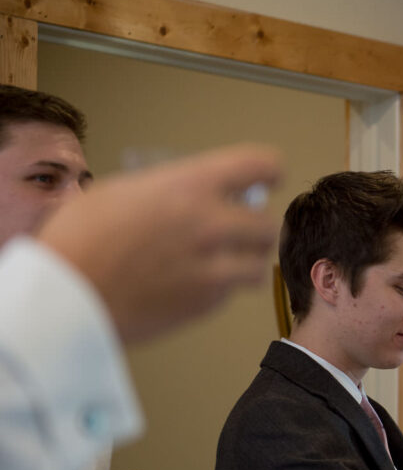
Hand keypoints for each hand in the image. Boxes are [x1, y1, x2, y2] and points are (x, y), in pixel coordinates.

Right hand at [37, 144, 281, 343]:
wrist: (66, 297)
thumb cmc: (79, 241)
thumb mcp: (121, 191)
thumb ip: (170, 189)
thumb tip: (191, 192)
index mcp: (190, 186)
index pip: (258, 165)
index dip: (268, 170)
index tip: (270, 176)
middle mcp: (210, 224)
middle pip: (266, 223)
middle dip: (255, 225)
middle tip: (242, 228)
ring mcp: (213, 267)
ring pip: (258, 263)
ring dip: (246, 260)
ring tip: (224, 260)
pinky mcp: (206, 303)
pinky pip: (230, 293)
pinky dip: (220, 288)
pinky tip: (194, 282)